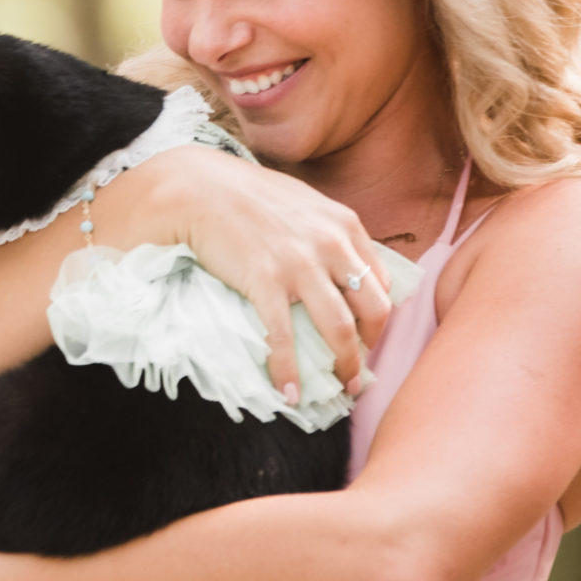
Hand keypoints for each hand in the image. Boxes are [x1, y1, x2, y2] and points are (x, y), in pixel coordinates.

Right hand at [120, 147, 392, 390]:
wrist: (199, 188)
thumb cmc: (248, 195)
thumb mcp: (305, 204)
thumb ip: (329, 233)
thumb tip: (344, 268)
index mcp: (345, 225)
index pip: (381, 282)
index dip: (378, 318)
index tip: (366, 338)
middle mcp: (332, 245)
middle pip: (374, 309)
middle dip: (371, 348)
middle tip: (359, 370)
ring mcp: (300, 265)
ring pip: (340, 329)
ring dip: (344, 366)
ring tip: (338, 388)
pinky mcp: (265, 281)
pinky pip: (285, 337)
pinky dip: (289, 370)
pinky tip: (288, 392)